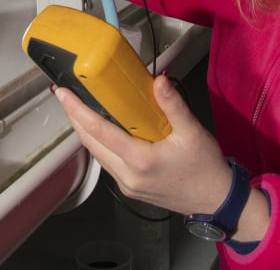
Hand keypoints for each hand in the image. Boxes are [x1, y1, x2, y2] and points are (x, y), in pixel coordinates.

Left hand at [56, 74, 266, 240]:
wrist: (216, 200)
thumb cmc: (205, 167)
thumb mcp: (192, 132)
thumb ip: (173, 105)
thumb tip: (159, 80)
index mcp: (140, 160)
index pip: (99, 131)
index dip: (78, 111)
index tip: (63, 94)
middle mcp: (128, 175)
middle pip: (91, 143)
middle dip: (75, 118)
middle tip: (65, 96)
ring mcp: (127, 184)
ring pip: (97, 154)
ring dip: (85, 131)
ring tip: (77, 108)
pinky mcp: (130, 188)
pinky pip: (107, 162)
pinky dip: (99, 143)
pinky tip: (100, 129)